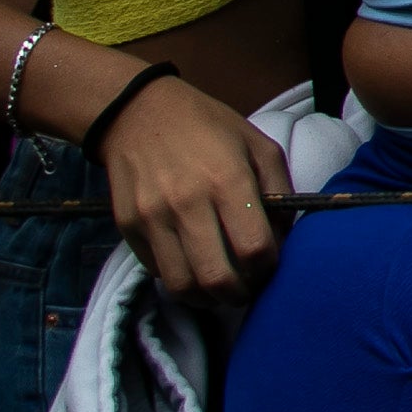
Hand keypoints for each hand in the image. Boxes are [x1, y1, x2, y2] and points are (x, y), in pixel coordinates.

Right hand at [91, 71, 293, 319]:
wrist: (139, 114)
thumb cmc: (209, 128)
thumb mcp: (258, 145)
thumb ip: (280, 189)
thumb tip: (284, 236)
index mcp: (228, 180)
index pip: (254, 248)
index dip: (269, 268)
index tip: (272, 267)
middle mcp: (187, 204)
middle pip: (218, 277)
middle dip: (241, 294)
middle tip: (250, 289)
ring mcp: (153, 218)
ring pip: (182, 285)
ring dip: (208, 297)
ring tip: (222, 289)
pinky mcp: (127, 227)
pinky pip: (157, 271)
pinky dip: (179, 279)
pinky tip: (194, 267)